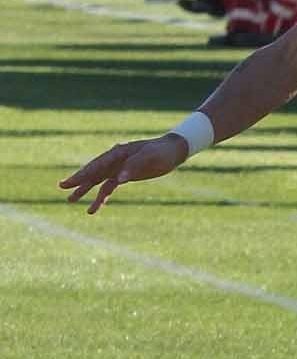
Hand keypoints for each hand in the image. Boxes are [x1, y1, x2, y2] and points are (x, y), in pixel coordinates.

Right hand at [60, 134, 190, 213]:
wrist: (173, 151)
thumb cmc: (161, 152)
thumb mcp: (149, 158)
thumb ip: (133, 167)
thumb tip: (118, 179)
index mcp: (117, 153)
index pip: (96, 165)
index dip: (82, 174)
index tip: (69, 182)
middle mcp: (114, 160)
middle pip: (92, 172)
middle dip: (78, 180)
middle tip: (62, 188)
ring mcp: (118, 168)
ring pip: (98, 181)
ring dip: (85, 190)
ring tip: (71, 200)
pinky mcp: (125, 176)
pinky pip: (109, 187)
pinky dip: (101, 196)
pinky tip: (93, 207)